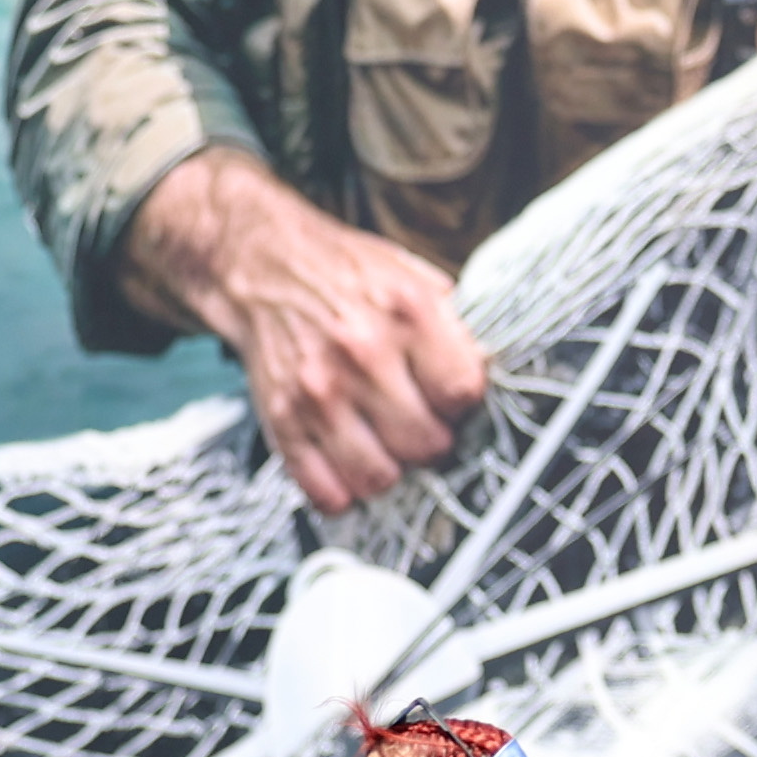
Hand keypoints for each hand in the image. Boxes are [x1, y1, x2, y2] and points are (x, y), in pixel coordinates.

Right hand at [122, 147, 488, 513]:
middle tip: (421, 424)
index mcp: (407, 313)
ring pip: (380, 478)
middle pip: (427, 444)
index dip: (463, 404)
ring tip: (387, 444)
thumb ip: (456, 329)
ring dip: (391, 470)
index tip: (452, 400)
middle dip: (432, 441)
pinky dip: (345, 491)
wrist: (263, 265)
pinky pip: (326, 492)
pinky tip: (351, 462)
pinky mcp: (283, 421)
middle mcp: (363, 354)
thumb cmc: (343, 274)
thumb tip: (494, 377)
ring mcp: (319, 393)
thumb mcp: (413, 278)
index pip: (463, 394)